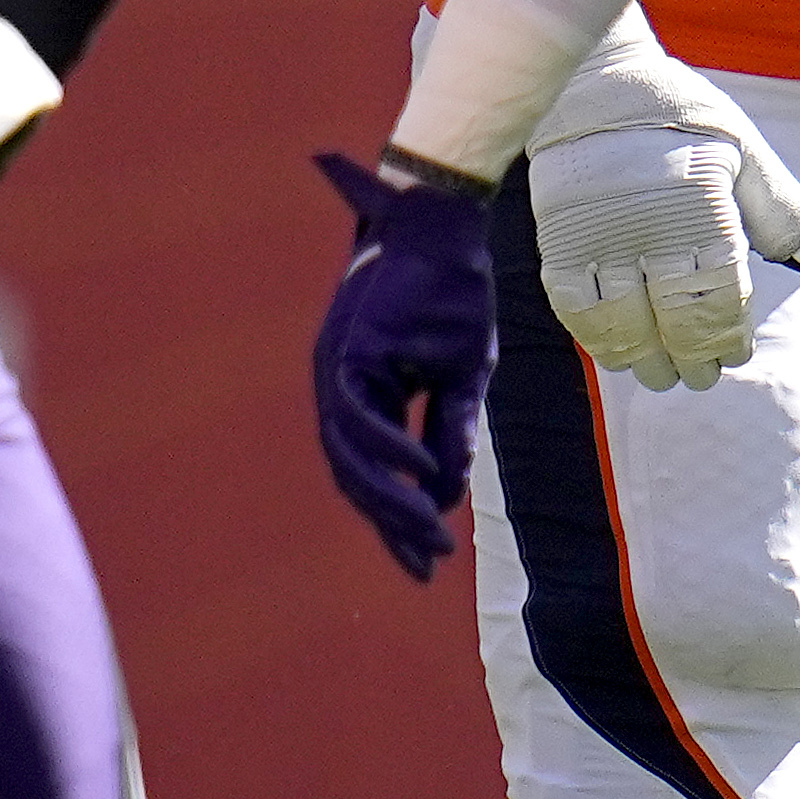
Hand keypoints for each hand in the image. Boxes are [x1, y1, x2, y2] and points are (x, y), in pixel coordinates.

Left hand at [312, 153, 497, 581]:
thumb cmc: (453, 300)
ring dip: (389, 498)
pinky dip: (387, 449)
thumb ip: (449, 431)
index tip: (423, 566)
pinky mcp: (350, 350)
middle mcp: (340, 390)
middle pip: (354, 475)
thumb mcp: (461, 378)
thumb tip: (448, 489)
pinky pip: (359, 415)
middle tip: (425, 565)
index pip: (370, 473)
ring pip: (350, 454)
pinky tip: (419, 474)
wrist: (444, 232)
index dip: (394, 521)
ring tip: (429, 531)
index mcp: (363, 396)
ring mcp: (338, 370)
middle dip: (391, 524)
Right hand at [522, 28, 799, 391]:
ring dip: (641, 358)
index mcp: (704, 213)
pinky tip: (613, 351)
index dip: (727, 337)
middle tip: (700, 378)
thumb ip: (784, 215)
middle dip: (689, 358)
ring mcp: (599, 239)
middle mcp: (650, 232)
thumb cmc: (685, 119)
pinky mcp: (557, 239)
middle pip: (672, 320)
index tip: (734, 356)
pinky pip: (573, 305)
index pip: (719, 299)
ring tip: (659, 376)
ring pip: (621, 323)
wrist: (597, 85)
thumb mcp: (747, 155)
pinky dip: (595, 336)